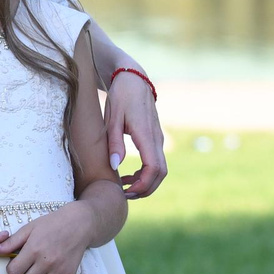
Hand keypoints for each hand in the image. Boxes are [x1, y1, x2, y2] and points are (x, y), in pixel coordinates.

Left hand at [0, 206, 94, 273]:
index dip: (11, 269)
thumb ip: (11, 242)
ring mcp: (59, 270)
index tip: (16, 264)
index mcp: (34, 249)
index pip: (13, 272)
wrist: (78, 224)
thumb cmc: (53, 224)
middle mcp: (46, 262)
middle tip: (25, 270)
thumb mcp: (29, 229)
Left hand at [105, 72, 167, 198]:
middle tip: (124, 195)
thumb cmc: (120, 96)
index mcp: (146, 134)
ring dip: (145, 182)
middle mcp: (157, 138)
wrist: (133, 78)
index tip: (126, 191)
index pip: (153, 167)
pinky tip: (129, 175)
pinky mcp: (155, 138)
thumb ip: (114, 142)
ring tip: (124, 187)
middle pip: (160, 173)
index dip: (143, 184)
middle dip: (145, 189)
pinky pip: (156, 162)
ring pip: (160, 169)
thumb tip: (114, 166)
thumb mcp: (112, 117)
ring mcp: (158, 139)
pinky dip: (145, 174)